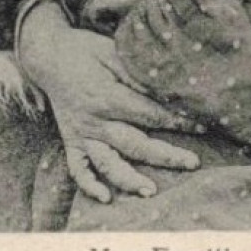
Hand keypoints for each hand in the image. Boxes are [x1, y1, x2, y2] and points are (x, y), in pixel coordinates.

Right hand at [17, 0, 200, 202]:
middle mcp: (94, 120)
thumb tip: (168, 90)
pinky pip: (77, 169)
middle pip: (134, 143)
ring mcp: (81, 134)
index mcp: (106, 96)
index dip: (176, 121)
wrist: (48, 57)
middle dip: (165, 155)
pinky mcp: (71, 142)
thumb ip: (138, 74)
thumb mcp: (114, 52)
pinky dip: (89, 186)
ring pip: (107, 163)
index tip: (202, 125)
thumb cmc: (87, 52)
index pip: (148, 113)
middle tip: (192, 163)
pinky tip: (106, 198)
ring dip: (128, 179)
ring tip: (151, 191)